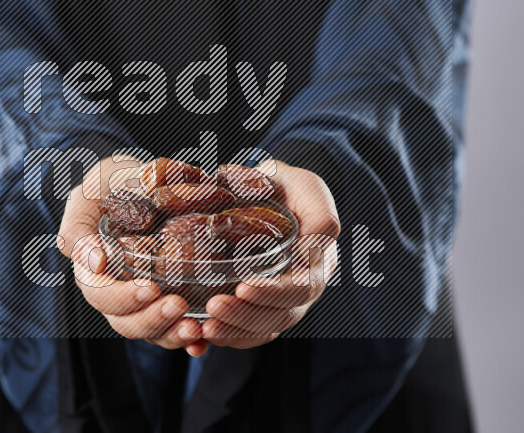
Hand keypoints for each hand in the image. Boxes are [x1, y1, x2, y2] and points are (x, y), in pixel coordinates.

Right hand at [57, 155, 208, 356]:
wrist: (144, 179)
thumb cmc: (113, 182)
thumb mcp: (90, 191)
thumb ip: (79, 225)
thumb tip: (94, 261)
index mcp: (93, 269)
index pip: (99, 295)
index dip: (121, 297)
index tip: (148, 288)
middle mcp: (116, 290)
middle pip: (125, 321)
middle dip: (151, 319)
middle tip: (178, 305)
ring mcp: (142, 299)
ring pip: (150, 331)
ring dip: (171, 335)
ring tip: (195, 328)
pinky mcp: (167, 300)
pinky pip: (173, 328)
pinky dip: (188, 341)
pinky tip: (203, 342)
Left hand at [201, 160, 339, 348]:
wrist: (270, 192)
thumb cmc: (288, 186)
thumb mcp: (307, 186)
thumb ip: (319, 208)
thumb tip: (321, 234)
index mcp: (319, 260)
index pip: (303, 286)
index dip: (275, 292)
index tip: (244, 287)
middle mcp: (304, 286)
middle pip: (283, 315)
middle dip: (248, 315)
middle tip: (214, 306)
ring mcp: (284, 300)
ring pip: (266, 328)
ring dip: (235, 331)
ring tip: (204, 327)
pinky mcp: (262, 306)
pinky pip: (250, 332)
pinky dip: (228, 336)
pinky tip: (202, 333)